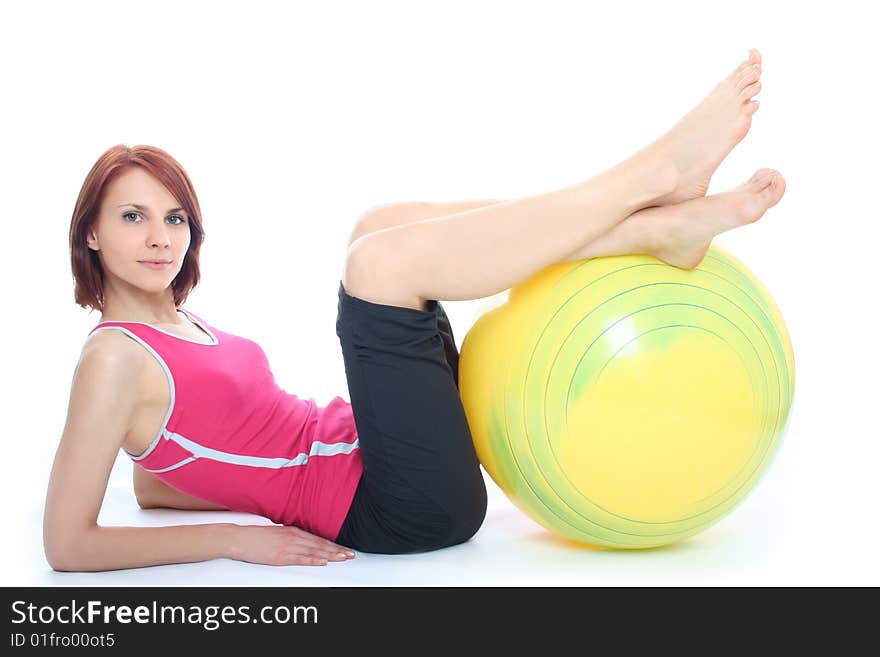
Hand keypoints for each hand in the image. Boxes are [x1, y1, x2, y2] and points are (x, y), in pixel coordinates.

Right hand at [226, 523, 356, 565]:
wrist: (239, 538)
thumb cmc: (256, 536)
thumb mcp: (278, 532)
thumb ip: (292, 536)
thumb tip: (304, 541)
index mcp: (293, 530)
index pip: (318, 539)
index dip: (332, 544)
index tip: (344, 548)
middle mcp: (293, 537)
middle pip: (319, 545)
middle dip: (336, 550)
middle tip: (350, 554)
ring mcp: (287, 547)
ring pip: (313, 552)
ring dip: (330, 555)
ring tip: (343, 558)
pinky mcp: (280, 556)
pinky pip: (300, 559)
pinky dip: (313, 560)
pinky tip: (323, 562)